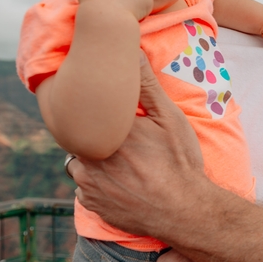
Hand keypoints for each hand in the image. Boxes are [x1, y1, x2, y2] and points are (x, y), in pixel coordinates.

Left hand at [68, 51, 207, 239]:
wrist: (185, 211)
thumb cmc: (180, 162)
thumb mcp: (170, 118)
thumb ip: (147, 85)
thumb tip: (132, 51)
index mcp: (106, 131)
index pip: (82, 111)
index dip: (93, 113)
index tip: (104, 115)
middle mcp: (90, 155)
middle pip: (78, 137)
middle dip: (92, 136)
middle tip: (117, 139)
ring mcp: (88, 183)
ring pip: (78, 163)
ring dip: (91, 161)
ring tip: (119, 162)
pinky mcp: (92, 204)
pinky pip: (84, 188)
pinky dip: (96, 184)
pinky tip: (120, 183)